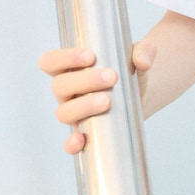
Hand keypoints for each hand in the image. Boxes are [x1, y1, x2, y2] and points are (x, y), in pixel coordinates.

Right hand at [38, 41, 155, 153]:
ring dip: (83, 106)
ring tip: (107, 101)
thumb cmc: (129, 70)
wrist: (140, 95)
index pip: (50, 62)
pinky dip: (72, 143)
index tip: (91, 56)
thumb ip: (145, 51)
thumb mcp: (139, 55)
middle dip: (84, 80)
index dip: (64, 58)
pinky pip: (70, 142)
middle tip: (111, 76)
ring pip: (64, 112)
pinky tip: (82, 140)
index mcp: (69, 68)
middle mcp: (66, 91)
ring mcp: (73, 113)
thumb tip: (143, 63)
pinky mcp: (85, 131)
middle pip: (59, 86)